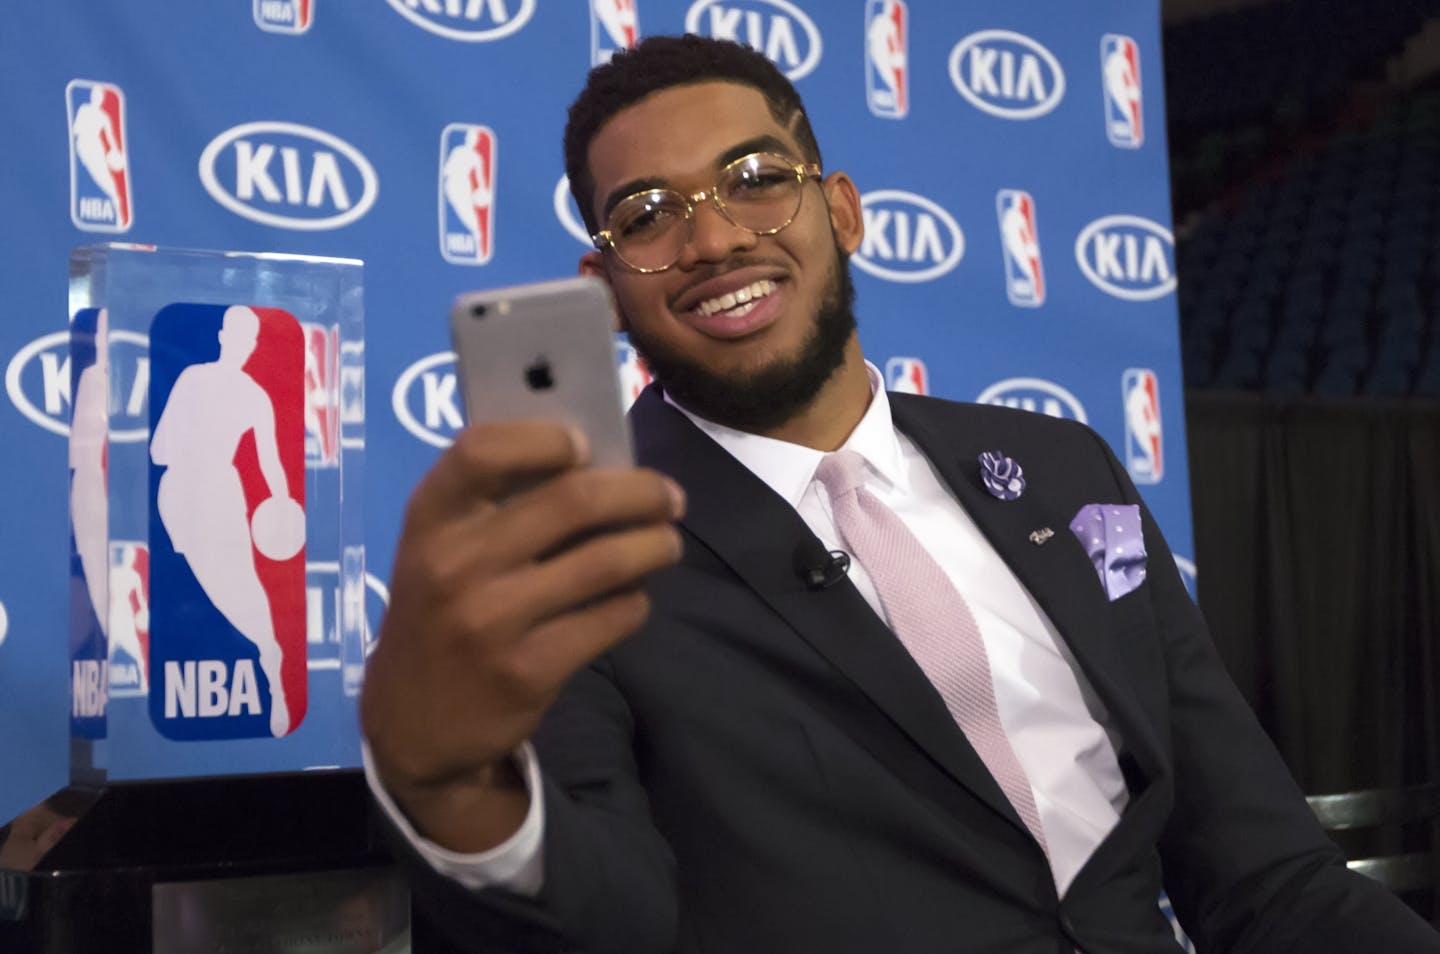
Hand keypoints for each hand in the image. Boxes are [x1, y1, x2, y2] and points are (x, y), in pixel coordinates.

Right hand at [360, 420, 683, 851]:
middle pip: (574, 500)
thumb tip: (597, 462)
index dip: (544, 437)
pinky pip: (611, 617)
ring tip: (667, 543)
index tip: (586, 445)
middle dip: (641, 492)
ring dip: (656, 545)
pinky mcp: (528, 670)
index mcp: (429, 520)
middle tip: (669, 497)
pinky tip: (632, 598)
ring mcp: (492, 620)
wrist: (410, 724)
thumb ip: (495, 506)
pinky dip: (635, 601)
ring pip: (607, 560)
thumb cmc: (438, 615)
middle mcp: (456, 563)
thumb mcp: (438, 552)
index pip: (482, 450)